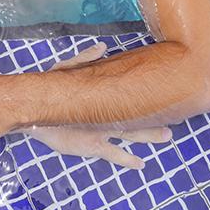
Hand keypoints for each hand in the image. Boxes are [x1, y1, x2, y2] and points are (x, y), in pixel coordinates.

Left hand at [25, 41, 172, 169]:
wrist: (35, 114)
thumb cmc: (52, 90)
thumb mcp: (66, 70)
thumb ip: (84, 59)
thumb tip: (103, 46)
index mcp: (105, 100)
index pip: (129, 97)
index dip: (145, 97)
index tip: (165, 93)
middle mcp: (107, 117)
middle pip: (135, 119)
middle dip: (153, 120)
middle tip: (175, 121)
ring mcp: (102, 132)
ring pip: (130, 135)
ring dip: (147, 137)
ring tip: (166, 136)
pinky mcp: (92, 146)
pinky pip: (113, 154)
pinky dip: (126, 160)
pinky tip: (140, 164)